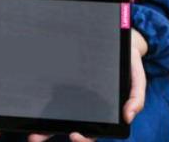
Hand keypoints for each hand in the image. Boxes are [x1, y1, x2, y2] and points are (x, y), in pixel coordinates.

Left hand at [26, 30, 147, 141]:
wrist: (120, 37)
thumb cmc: (129, 62)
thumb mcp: (137, 78)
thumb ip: (136, 97)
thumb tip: (128, 117)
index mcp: (105, 111)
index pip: (93, 131)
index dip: (84, 138)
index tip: (74, 135)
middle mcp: (89, 107)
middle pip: (72, 127)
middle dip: (53, 134)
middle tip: (37, 137)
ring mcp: (76, 96)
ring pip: (60, 116)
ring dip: (44, 128)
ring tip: (31, 133)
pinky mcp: (66, 82)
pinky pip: (54, 96)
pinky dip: (43, 104)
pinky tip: (31, 106)